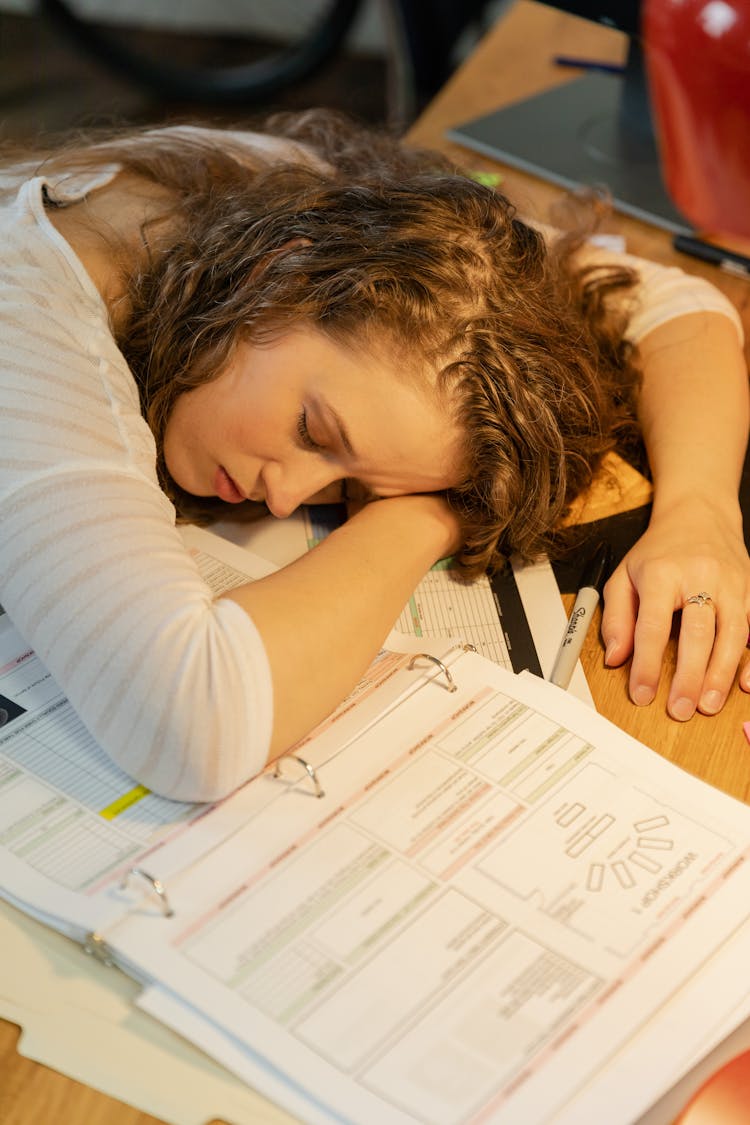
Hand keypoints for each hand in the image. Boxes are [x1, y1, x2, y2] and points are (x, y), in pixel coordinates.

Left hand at [600, 494, 749, 718]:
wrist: (699, 513)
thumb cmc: (659, 550)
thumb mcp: (624, 576)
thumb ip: (617, 618)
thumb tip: (616, 658)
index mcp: (661, 573)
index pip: (653, 626)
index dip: (648, 665)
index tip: (642, 694)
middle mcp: (700, 576)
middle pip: (698, 633)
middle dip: (690, 677)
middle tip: (681, 709)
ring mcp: (732, 583)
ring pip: (733, 633)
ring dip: (722, 674)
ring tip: (708, 704)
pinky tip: (747, 682)